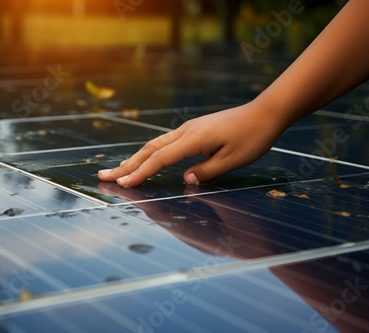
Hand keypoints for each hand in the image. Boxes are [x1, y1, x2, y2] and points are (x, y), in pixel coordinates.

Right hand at [98, 100, 285, 186]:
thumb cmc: (253, 137)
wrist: (265, 112)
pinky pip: (165, 143)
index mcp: (194, 139)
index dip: (140, 173)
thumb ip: (207, 172)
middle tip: (103, 175)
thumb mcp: (233, 160)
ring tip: (117, 169)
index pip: (160, 159)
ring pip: (154, 144)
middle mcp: (186, 132)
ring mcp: (188, 129)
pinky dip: (149, 153)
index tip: (122, 184)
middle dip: (126, 165)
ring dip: (134, 158)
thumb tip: (184, 180)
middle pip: (149, 149)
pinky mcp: (193, 130)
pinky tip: (144, 160)